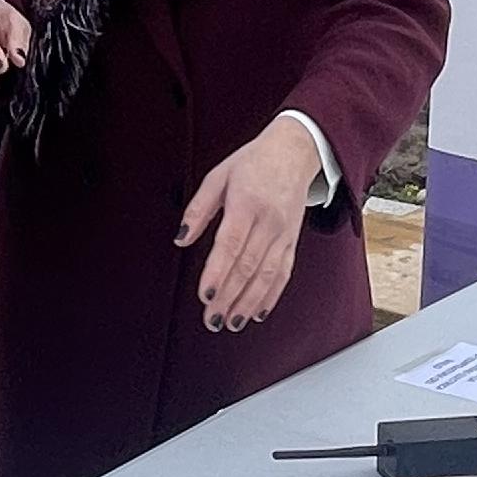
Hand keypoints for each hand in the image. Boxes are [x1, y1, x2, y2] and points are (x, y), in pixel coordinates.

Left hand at [176, 115, 321, 331]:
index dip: (217, 272)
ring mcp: (283, 233)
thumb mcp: (218, 176)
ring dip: (249, 303)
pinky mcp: (292, 241)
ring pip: (267, 275)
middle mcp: (269, 221)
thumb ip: (198, 209)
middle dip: (229, 297)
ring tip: (231, 323)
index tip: (205, 294)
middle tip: (212, 320)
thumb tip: (181, 239)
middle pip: (248, 266)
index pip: (231, 244)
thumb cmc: (252, 163)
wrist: (295, 152)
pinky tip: (257, 313)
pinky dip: (271, 295)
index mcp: (247, 203)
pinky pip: (284, 273)